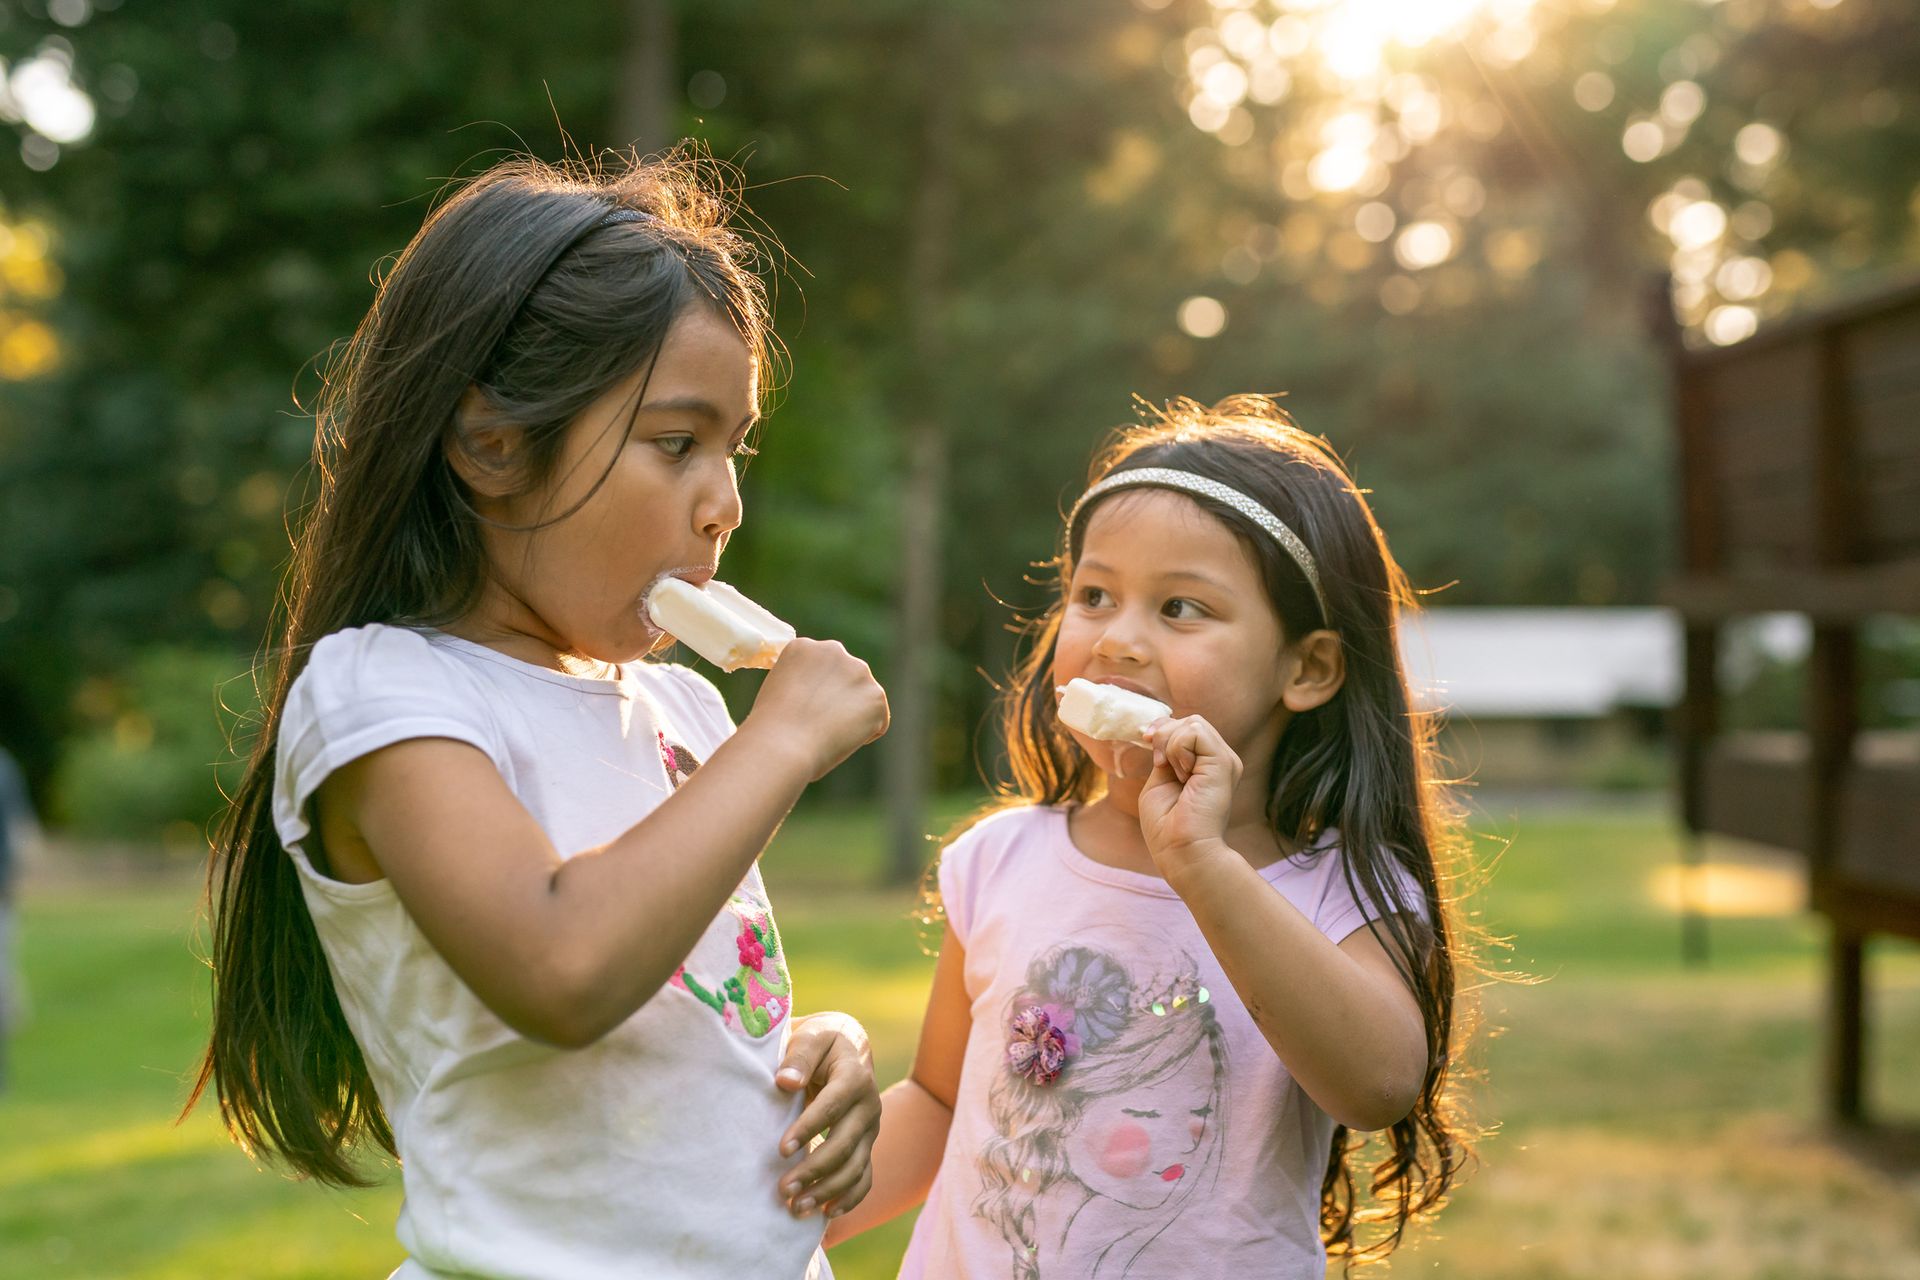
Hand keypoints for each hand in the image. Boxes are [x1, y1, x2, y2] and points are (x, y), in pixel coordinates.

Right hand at [748, 639, 889, 779]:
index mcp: (803, 647)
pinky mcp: (876, 696)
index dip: (814, 694)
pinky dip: (865, 735)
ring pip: (863, 699)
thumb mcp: (777, 691)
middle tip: (820, 724)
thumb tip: (819, 699)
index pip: (821, 669)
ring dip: (852, 716)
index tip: (805, 711)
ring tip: (828, 734)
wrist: (783, 745)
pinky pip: (878, 721)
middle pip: (845, 678)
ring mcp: (859, 671)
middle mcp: (833, 650)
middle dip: (839, 699)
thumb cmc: (770, 729)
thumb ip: (801, 685)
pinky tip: (841, 740)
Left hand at [774, 1012, 880, 1219]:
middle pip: (844, 1145)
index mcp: (854, 1076)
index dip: (808, 1129)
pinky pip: (865, 1177)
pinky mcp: (867, 1144)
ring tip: (796, 1208)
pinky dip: (850, 1198)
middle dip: (814, 1170)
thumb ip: (799, 1056)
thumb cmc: (821, 1041)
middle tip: (783, 1188)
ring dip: (827, 1191)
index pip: (832, 1107)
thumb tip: (785, 1082)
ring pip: (855, 1167)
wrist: (847, 1044)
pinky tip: (827, 1214)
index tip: (781, 1150)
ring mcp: (870, 1129)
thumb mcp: (811, 1036)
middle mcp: (869, 1106)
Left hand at [1136, 715, 1241, 876]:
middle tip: (1160, 764)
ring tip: (1176, 774)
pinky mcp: (1224, 763)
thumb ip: (1166, 755)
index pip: (1187, 727)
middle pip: (1190, 720)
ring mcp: (1225, 761)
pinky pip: (1195, 732)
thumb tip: (1162, 730)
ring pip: (1193, 722)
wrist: (1181, 851)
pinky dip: (1178, 749)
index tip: (1145, 740)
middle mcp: (1220, 760)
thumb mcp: (1160, 781)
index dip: (1162, 728)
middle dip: (1164, 735)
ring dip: (1170, 744)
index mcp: (1206, 765)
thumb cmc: (1167, 827)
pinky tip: (1183, 775)